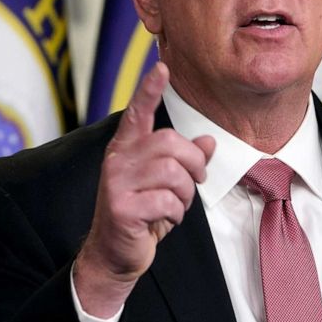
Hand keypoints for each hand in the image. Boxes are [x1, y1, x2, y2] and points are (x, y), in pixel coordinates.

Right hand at [74, 62, 215, 317]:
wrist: (114, 255)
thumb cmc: (141, 215)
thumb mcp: (165, 185)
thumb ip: (183, 161)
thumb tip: (207, 141)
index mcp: (126, 149)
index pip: (137, 112)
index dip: (149, 89)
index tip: (161, 67)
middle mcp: (117, 160)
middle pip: (169, 143)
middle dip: (192, 164)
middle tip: (195, 181)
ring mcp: (116, 183)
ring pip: (172, 173)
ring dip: (184, 194)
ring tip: (175, 207)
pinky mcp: (120, 207)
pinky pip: (167, 201)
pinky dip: (175, 214)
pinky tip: (163, 222)